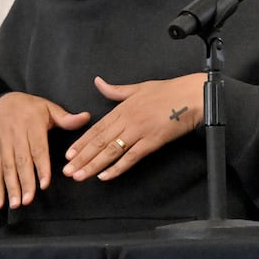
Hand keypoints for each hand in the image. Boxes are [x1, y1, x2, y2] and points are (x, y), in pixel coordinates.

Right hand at [0, 92, 89, 209]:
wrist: (1, 103)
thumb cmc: (30, 108)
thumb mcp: (48, 108)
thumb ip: (66, 118)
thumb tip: (86, 117)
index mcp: (32, 125)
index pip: (37, 149)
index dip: (41, 166)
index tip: (45, 184)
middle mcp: (16, 136)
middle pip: (21, 161)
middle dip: (25, 182)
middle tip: (28, 200)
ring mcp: (4, 145)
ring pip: (8, 168)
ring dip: (11, 187)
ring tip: (15, 204)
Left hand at [62, 74, 205, 182]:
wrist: (191, 97)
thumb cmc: (168, 91)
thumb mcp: (139, 87)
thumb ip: (116, 90)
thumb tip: (98, 82)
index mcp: (123, 108)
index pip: (97, 128)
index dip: (81, 142)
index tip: (69, 154)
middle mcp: (127, 120)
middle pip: (100, 142)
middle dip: (82, 157)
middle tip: (68, 171)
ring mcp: (139, 132)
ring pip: (111, 151)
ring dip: (94, 165)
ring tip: (80, 176)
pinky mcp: (152, 142)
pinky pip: (131, 158)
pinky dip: (117, 168)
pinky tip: (105, 176)